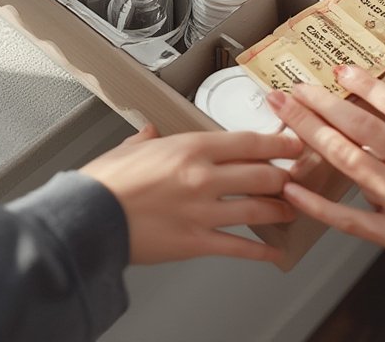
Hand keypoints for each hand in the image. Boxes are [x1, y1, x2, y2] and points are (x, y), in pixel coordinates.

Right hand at [80, 124, 304, 264]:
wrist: (88, 218)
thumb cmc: (106, 183)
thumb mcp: (130, 148)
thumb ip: (147, 138)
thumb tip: (150, 132)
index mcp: (191, 147)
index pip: (248, 141)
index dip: (277, 142)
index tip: (291, 142)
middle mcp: (203, 177)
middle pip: (262, 174)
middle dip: (285, 176)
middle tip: (296, 176)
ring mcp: (203, 211)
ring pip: (257, 208)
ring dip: (280, 209)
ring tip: (291, 209)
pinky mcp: (196, 242)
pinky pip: (238, 246)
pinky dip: (261, 251)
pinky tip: (273, 252)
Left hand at [267, 67, 384, 289]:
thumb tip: (382, 127)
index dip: (365, 84)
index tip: (341, 70)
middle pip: (360, 126)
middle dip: (321, 103)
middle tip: (295, 87)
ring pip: (348, 160)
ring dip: (312, 134)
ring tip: (288, 115)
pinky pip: (347, 218)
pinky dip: (317, 203)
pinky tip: (293, 187)